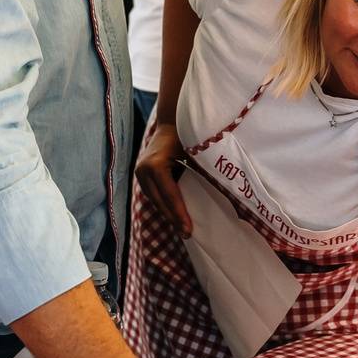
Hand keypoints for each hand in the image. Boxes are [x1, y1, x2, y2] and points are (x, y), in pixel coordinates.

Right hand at [133, 123, 193, 239]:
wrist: (171, 122)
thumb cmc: (187, 135)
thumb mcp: (195, 153)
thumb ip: (202, 171)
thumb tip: (217, 194)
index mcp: (156, 164)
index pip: (170, 195)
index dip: (179, 214)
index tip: (189, 230)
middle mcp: (143, 169)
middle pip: (160, 201)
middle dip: (174, 219)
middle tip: (187, 235)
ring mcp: (139, 172)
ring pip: (154, 200)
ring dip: (168, 214)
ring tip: (182, 229)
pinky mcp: (141, 174)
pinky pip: (153, 194)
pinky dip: (164, 205)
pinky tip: (174, 215)